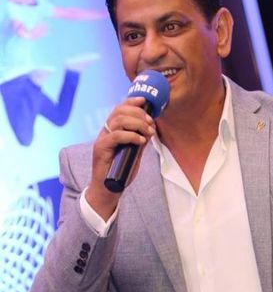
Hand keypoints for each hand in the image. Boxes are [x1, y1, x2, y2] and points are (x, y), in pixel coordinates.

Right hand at [86, 97, 154, 219]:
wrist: (109, 189)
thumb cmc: (120, 171)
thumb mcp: (134, 153)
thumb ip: (139, 140)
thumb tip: (150, 129)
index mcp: (112, 130)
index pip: (119, 108)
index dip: (131, 102)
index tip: (145, 101)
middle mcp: (105, 132)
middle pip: (120, 111)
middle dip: (139, 114)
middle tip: (151, 123)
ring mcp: (102, 139)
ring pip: (118, 121)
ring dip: (137, 124)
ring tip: (149, 133)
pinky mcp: (101, 148)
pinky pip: (116, 135)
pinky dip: (131, 136)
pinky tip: (141, 141)